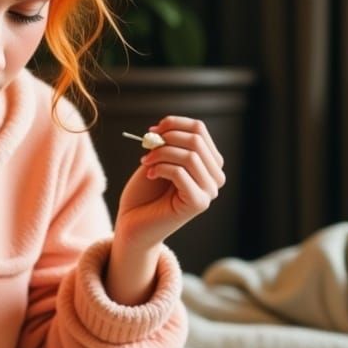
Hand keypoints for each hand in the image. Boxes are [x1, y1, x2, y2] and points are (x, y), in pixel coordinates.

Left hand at [114, 115, 225, 250]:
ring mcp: (209, 192)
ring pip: (191, 156)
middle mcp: (214, 177)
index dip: (174, 124)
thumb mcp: (156, 160)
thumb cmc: (144, 193)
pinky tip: (150, 175)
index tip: (152, 130)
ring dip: (161, 154)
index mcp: (207, 163)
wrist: (133, 223)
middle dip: (167, 138)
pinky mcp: (198, 203)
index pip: (199, 129)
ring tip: (145, 162)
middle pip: (197, 140)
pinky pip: (181, 173)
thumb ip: (167, 143)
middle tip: (146, 147)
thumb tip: (168, 128)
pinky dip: (161, 168)